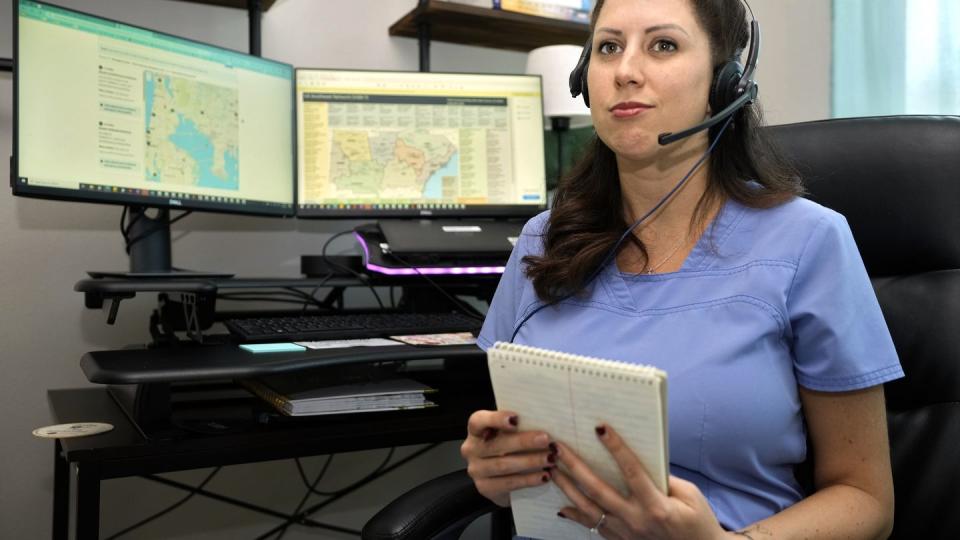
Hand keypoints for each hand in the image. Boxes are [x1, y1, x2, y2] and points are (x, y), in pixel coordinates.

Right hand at [460, 409, 554, 506]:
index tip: (515, 419)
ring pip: (503, 465)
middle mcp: (471, 449)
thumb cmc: (508, 448)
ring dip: (530, 461)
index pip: (478, 421)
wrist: (501, 478)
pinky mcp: (485, 488)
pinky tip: (544, 476)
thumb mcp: (509, 434)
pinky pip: (508, 483)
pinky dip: (528, 479)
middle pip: (497, 444)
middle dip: (523, 441)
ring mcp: (476, 470)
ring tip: (550, 459)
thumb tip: (543, 421)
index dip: (495, 419)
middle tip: (545, 439)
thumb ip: (518, 427)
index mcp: (476, 430)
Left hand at [551, 424, 727, 539]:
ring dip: (568, 488)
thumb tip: (637, 460)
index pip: (631, 471)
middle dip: (575, 466)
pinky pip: (593, 526)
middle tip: (559, 447)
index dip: (616, 448)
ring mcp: (625, 533)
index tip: (601, 429)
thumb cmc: (697, 520)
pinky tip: (562, 505)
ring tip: (552, 469)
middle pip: (598, 489)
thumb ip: (663, 478)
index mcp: (656, 505)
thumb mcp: (690, 495)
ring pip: (589, 509)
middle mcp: (636, 519)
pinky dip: (576, 515)